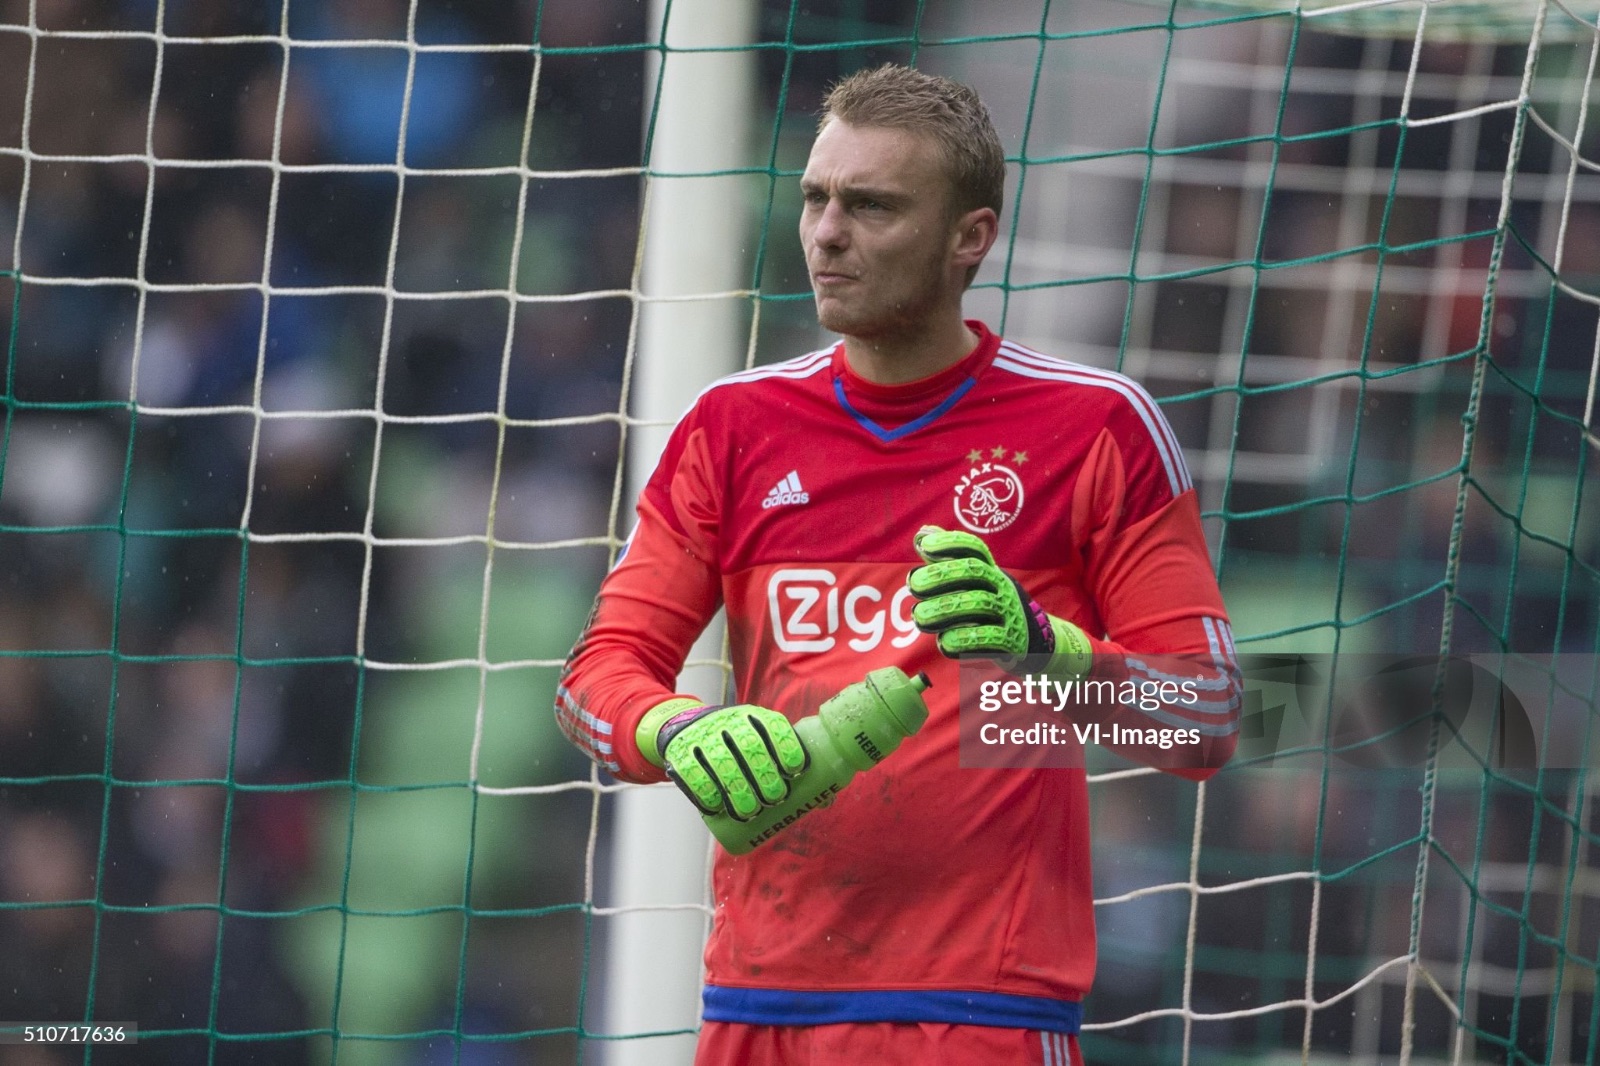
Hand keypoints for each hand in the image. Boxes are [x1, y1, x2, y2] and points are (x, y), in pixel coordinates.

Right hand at [649, 704, 808, 819]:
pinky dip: (705, 792)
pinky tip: (716, 807)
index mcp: (753, 716)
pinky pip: (693, 772)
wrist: (685, 728)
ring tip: (749, 811)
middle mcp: (728, 722)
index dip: (785, 746)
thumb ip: (787, 767)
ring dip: (737, 789)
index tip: (795, 771)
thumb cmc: (737, 744)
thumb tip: (825, 800)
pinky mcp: (680, 754)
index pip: (772, 726)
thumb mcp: (759, 742)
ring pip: (722, 762)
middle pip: (749, 747)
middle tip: (775, 798)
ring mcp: (703, 736)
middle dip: (764, 775)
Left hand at [907, 525, 1091, 675]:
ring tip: (920, 617)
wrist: (1034, 641)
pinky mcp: (1013, 642)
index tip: (925, 546)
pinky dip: (964, 640)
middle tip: (913, 585)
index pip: (974, 547)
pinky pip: (989, 639)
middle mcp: (1001, 586)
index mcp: (990, 570)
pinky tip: (943, 642)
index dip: (950, 542)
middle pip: (973, 571)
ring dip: (944, 610)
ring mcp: (1009, 612)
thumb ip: (947, 561)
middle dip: (940, 575)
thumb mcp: (974, 583)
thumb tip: (922, 534)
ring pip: (978, 604)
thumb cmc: (991, 606)